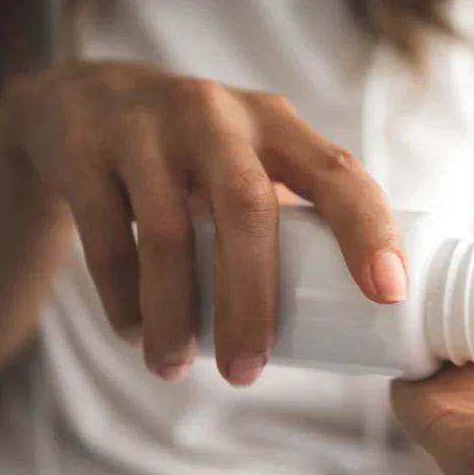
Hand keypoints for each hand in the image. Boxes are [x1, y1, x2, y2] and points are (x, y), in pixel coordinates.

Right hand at [0, 62, 404, 384]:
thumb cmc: (201, 154)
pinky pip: (108, 240)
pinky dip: (123, 300)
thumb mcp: (254, 159)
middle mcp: (217, 116)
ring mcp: (146, 128)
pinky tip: (136, 335)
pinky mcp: (85, 152)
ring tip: (178, 368)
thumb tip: (351, 320)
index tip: (388, 296)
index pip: (339, 174)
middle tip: (247, 373)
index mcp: (277, 125)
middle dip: (252, 303)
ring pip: (169, 235)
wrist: (87, 101)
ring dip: (177, 316)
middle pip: (247, 210)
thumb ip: (294, 215)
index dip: (369, 232)